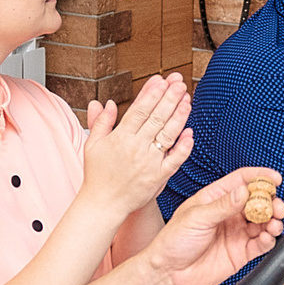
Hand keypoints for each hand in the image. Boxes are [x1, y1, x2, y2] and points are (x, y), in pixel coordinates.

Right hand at [79, 73, 193, 214]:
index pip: (139, 110)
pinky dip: (183, 147)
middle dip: (169, 98)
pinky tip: (190, 133)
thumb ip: (101, 122)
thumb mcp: (93, 145)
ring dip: (179, 116)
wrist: (103, 204)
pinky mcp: (159, 177)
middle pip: (156, 118)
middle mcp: (136, 148)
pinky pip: (175, 160)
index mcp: (120, 138)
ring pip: (168, 135)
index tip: (160, 80)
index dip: (151, 94)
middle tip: (179, 83)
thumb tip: (107, 103)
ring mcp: (149, 163)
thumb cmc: (97, 174)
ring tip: (187, 99)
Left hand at [140, 166, 283, 284]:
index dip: (260, 177)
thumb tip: (244, 192)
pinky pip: (261, 244)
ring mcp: (236, 233)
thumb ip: (223, 205)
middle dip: (271, 202)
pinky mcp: (241, 252)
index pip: (242, 181)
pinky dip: (269, 240)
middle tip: (277, 206)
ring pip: (263, 222)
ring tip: (274, 223)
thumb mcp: (197, 218)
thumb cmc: (173, 242)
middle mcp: (229, 214)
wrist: (168, 273)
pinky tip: (267, 237)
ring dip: (273, 221)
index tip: (274, 178)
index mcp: (216, 198)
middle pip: (258, 201)